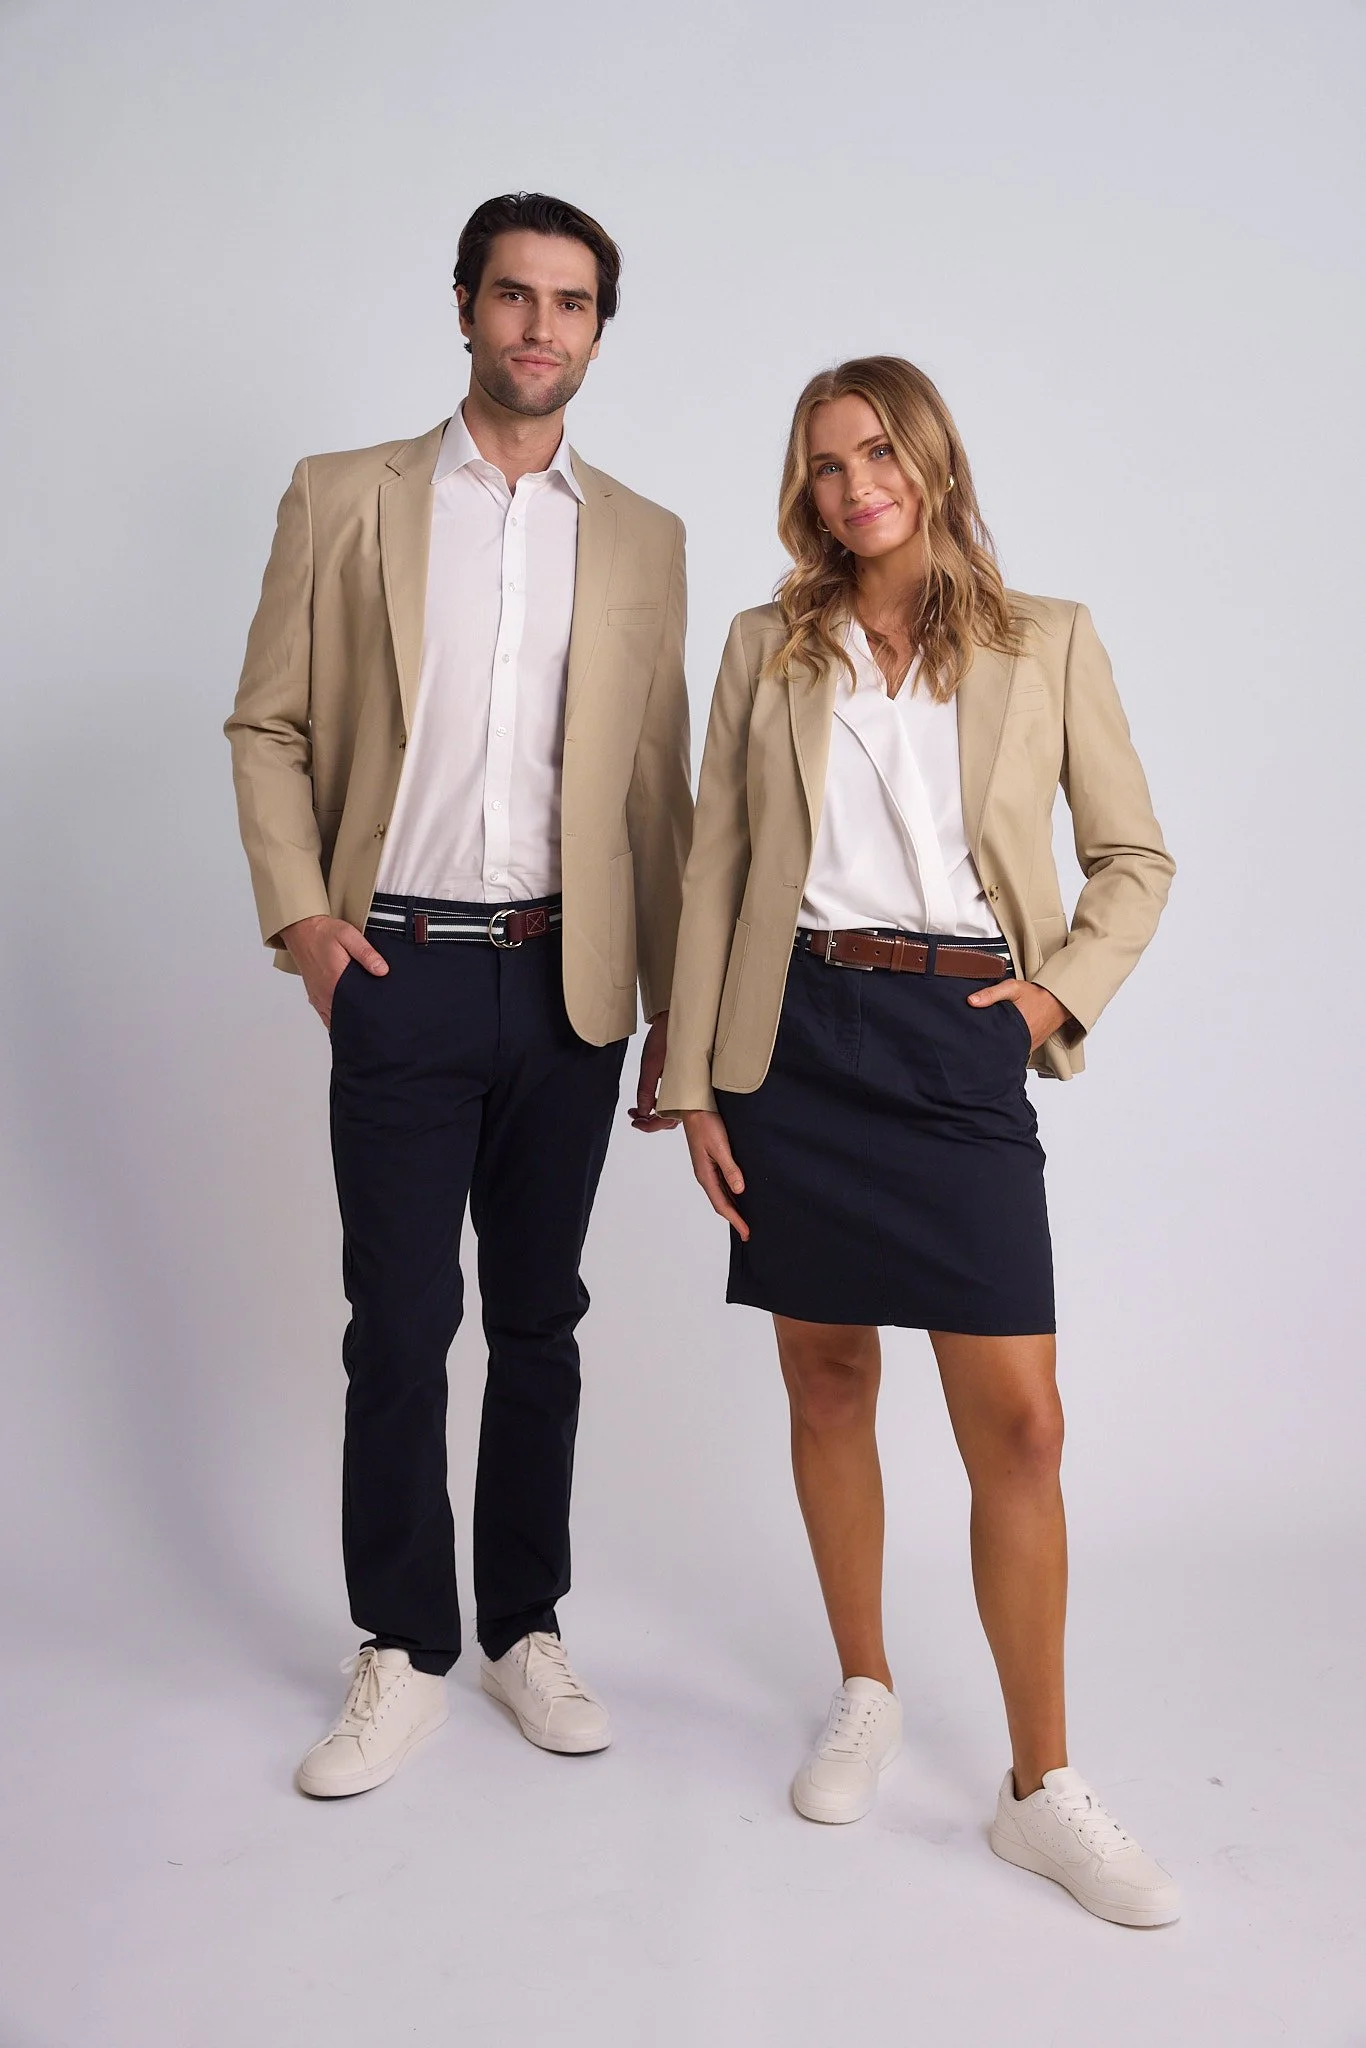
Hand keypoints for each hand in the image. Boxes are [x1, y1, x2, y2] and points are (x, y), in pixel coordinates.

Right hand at [280, 914, 387, 1028]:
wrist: (301, 930)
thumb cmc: (323, 933)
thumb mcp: (349, 936)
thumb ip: (366, 953)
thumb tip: (382, 970)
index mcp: (335, 981)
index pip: (355, 1007)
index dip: (368, 1013)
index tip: (380, 1014)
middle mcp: (324, 993)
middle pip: (346, 1017)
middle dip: (361, 1019)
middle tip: (376, 1018)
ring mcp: (318, 997)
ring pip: (335, 1019)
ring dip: (348, 1020)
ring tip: (364, 1020)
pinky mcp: (314, 996)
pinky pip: (326, 1016)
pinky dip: (337, 1019)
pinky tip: (348, 1017)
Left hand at [628, 1011, 678, 1131]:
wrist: (677, 1015)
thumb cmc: (666, 1035)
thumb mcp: (651, 1065)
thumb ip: (646, 1090)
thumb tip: (643, 1112)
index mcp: (684, 1089)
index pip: (668, 1121)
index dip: (649, 1126)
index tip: (635, 1122)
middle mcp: (690, 1090)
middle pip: (673, 1119)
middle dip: (652, 1121)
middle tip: (634, 1116)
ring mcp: (690, 1085)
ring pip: (675, 1109)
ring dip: (657, 1112)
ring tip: (639, 1108)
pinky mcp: (687, 1079)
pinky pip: (677, 1098)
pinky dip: (663, 1101)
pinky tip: (651, 1098)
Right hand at [681, 1109, 749, 1239]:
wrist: (693, 1107)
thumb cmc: (705, 1124)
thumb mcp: (720, 1146)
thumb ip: (730, 1168)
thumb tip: (739, 1190)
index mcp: (705, 1174)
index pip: (722, 1204)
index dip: (735, 1220)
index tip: (746, 1232)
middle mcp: (705, 1175)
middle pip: (720, 1203)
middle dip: (734, 1218)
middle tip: (748, 1232)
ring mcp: (707, 1169)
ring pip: (721, 1195)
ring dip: (733, 1208)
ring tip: (745, 1218)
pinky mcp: (711, 1162)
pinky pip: (722, 1184)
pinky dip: (731, 1195)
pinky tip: (739, 1196)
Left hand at [967, 976, 1070, 1051]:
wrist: (1058, 1002)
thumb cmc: (1036, 995)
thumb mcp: (1013, 988)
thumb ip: (991, 994)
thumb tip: (971, 1001)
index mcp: (1014, 1029)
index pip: (991, 1040)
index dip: (980, 1037)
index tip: (972, 1033)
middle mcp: (1021, 1041)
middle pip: (997, 1046)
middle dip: (988, 1041)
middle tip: (978, 1034)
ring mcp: (1027, 1046)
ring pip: (1007, 1049)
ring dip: (999, 1043)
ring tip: (990, 1035)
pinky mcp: (1031, 1047)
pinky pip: (1017, 1048)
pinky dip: (1010, 1043)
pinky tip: (1004, 1036)